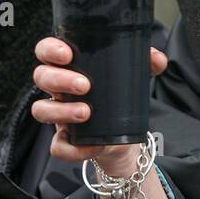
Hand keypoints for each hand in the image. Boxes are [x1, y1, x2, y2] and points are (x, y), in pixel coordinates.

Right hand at [31, 37, 167, 177]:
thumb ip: (146, 62)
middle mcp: (58, 89)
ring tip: (86, 113)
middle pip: (41, 77)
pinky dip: (73, 148)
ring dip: (61, 111)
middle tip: (85, 86)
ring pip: (41, 110)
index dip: (50, 50)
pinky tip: (93, 146)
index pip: (46, 50)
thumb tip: (158, 59)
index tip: (67, 54)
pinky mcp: (64, 141)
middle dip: (59, 80)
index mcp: (69, 66)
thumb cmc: (119, 97)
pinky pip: (57, 147)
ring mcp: (58, 115)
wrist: (123, 137)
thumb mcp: (133, 76)